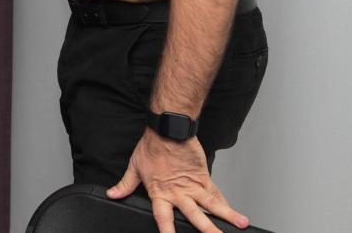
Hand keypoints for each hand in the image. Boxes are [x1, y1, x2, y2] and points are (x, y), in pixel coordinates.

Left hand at [108, 129, 248, 232]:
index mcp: (160, 193)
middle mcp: (179, 193)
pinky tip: (237, 217)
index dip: (167, 232)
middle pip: (194, 216)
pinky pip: (217, 194)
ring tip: (240, 226)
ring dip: (226, 217)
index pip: (163, 218)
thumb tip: (112, 194)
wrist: (168, 129)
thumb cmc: (151, 147)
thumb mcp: (134, 167)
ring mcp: (193, 186)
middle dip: (206, 230)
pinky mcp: (204, 177)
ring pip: (212, 206)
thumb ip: (125, 185)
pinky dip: (227, 206)